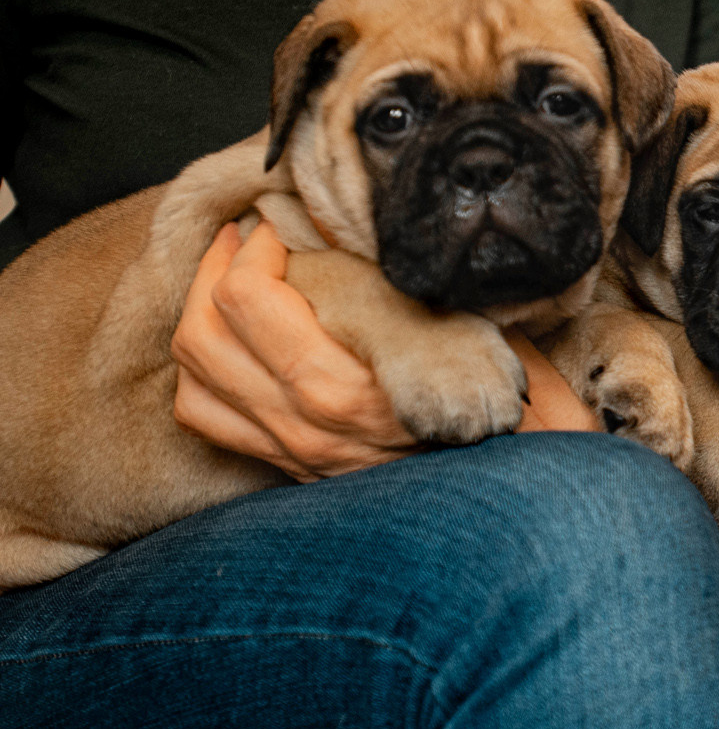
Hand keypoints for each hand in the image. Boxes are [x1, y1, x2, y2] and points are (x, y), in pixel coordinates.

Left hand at [173, 224, 596, 481]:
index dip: (254, 246)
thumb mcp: (471, 340)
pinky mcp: (290, 467)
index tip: (281, 224)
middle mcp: (308, 427)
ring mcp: (294, 452)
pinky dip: (203, 372)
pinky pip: (206, 417)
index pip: (249, 300)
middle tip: (249, 239)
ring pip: (195, 375)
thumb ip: (404, 293)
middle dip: (215, 270)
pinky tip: (234, 344)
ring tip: (231, 280)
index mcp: (349, 389)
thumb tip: (346, 232)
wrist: (514, 504)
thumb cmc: (509, 413)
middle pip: (204, 334)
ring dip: (198, 316)